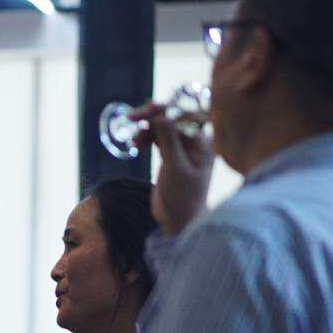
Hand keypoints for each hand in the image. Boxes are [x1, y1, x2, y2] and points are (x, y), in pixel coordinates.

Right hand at [131, 101, 214, 235]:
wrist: (179, 222)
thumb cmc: (183, 199)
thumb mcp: (175, 169)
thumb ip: (169, 141)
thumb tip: (161, 115)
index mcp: (202, 144)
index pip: (183, 116)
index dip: (163, 110)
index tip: (144, 111)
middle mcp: (194, 143)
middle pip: (171, 119)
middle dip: (151, 117)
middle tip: (130, 118)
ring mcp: (182, 149)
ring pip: (162, 128)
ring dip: (146, 130)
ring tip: (133, 142)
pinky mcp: (171, 156)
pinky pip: (157, 139)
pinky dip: (146, 139)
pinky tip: (135, 145)